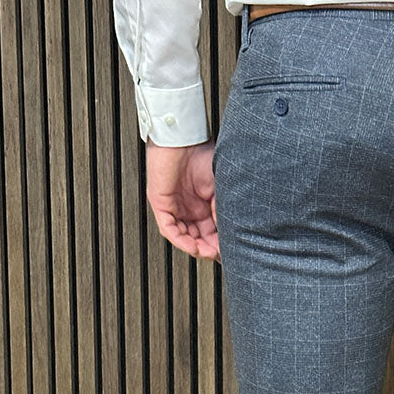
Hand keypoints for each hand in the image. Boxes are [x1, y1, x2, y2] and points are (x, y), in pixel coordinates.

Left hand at [145, 138, 219, 261]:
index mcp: (204, 203)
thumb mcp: (219, 188)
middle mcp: (189, 208)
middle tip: (222, 255)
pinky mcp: (160, 205)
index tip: (232, 252)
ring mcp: (174, 208)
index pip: (212, 230)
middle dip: (211, 249)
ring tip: (210, 253)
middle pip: (199, 238)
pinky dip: (182, 242)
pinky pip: (170, 230)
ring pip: (185, 238)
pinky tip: (194, 247)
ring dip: (198, 248)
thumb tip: (229, 232)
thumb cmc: (201, 153)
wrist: (182, 137)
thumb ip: (222, 210)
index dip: (222, 243)